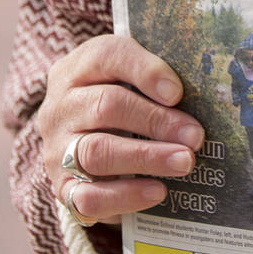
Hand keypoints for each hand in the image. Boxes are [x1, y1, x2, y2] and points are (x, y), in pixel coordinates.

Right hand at [35, 34, 203, 225]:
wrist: (76, 144)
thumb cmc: (117, 102)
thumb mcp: (129, 79)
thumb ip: (154, 78)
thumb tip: (196, 95)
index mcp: (78, 69)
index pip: (108, 56)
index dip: (145, 72)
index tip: (177, 92)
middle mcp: (61, 107)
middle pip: (106, 106)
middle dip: (156, 121)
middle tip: (195, 136)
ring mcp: (56, 149)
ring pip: (97, 151)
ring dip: (146, 157)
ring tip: (184, 162)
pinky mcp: (62, 188)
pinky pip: (88, 197)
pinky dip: (126, 195)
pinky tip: (158, 191)